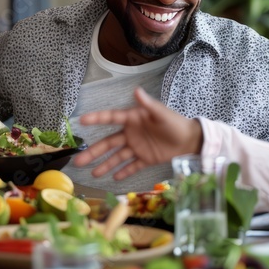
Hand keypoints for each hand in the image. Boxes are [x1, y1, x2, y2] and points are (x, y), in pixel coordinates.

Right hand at [73, 88, 203, 179]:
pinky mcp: (145, 159)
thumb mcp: (161, 113)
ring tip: (92, 173)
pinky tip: (113, 178)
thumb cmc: (175, 122)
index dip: (97, 119)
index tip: (82, 121)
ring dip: (105, 165)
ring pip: (117, 157)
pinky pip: (132, 166)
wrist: (190, 139)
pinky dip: (123, 172)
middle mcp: (131, 134)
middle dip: (94, 152)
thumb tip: (137, 90)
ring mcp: (137, 147)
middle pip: (109, 143)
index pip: (111, 118)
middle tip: (78, 160)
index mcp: (133, 119)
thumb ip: (148, 104)